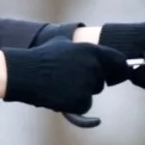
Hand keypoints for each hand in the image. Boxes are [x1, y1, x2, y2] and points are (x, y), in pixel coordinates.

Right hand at [0, 41, 130, 114]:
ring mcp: (88, 84)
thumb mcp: (62, 42)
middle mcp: (93, 66)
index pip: (119, 61)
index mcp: (92, 50)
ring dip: (80, 92)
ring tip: (60, 85)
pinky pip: (84, 106)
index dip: (118, 69)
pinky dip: (74, 105)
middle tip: (72, 80)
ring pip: (92, 92)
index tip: (113, 75)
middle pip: (102, 80)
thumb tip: (84, 38)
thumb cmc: (41, 56)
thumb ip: (80, 46)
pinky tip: (60, 96)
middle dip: (91, 82)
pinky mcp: (80, 100)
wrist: (25, 73)